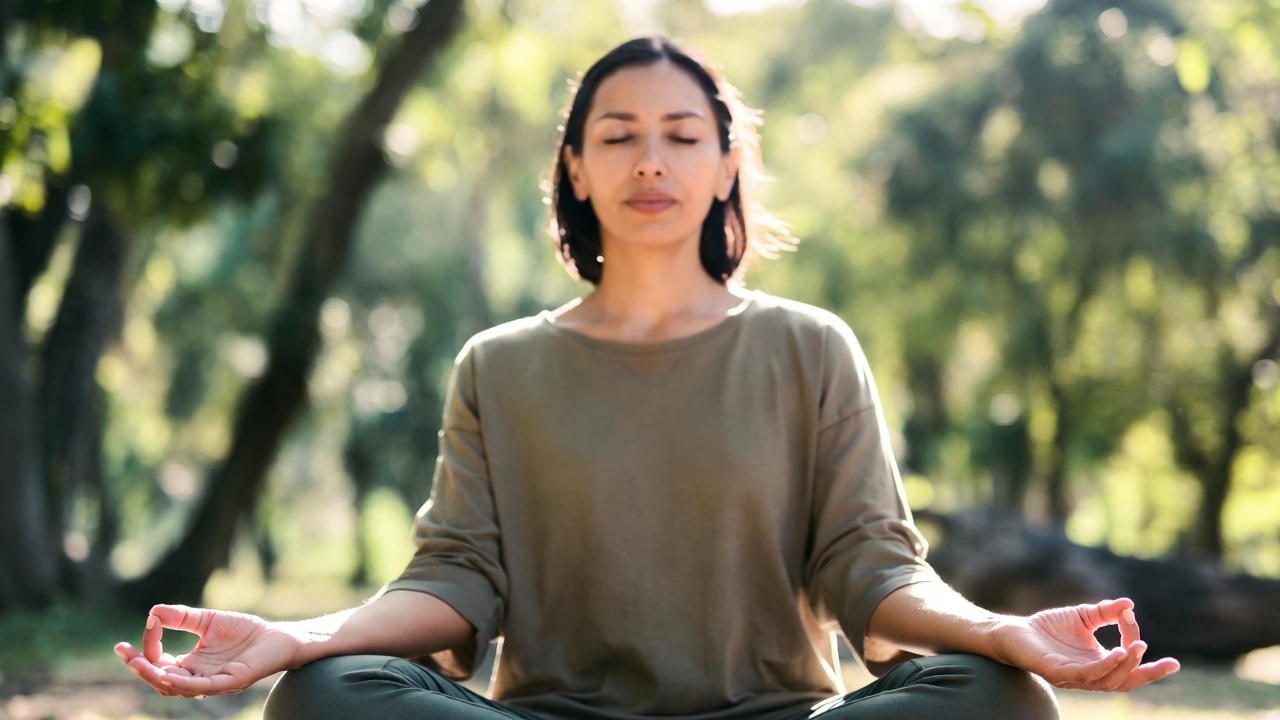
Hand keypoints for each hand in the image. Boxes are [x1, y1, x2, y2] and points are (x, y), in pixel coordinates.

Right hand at [114, 604, 302, 697]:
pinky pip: (204, 687)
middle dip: (141, 668)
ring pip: (178, 688)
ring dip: (156, 677)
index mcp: (192, 665)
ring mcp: (214, 682)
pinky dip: (184, 683)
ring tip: (140, 663)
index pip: (160, 664)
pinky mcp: (232, 681)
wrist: (279, 637)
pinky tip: (169, 674)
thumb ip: (182, 617)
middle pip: (161, 681)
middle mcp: (199, 678)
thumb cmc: (246, 632)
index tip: (149, 623)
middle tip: (125, 653)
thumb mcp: (208, 620)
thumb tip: (153, 612)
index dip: (148, 649)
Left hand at [991, 597, 1179, 691]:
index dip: (1135, 643)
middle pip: (1126, 681)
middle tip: (1171, 664)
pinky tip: (1116, 653)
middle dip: (1149, 674)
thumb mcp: (1082, 617)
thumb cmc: (1048, 629)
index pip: (1127, 661)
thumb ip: (1105, 612)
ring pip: (1109, 680)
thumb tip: (1129, 604)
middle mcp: (1090, 675)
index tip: (1131, 618)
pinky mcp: (1057, 672)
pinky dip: (1104, 666)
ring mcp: (1074, 677)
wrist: (1013, 632)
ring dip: (1126, 666)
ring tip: (1138, 648)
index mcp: (1098, 664)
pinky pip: (1085, 675)